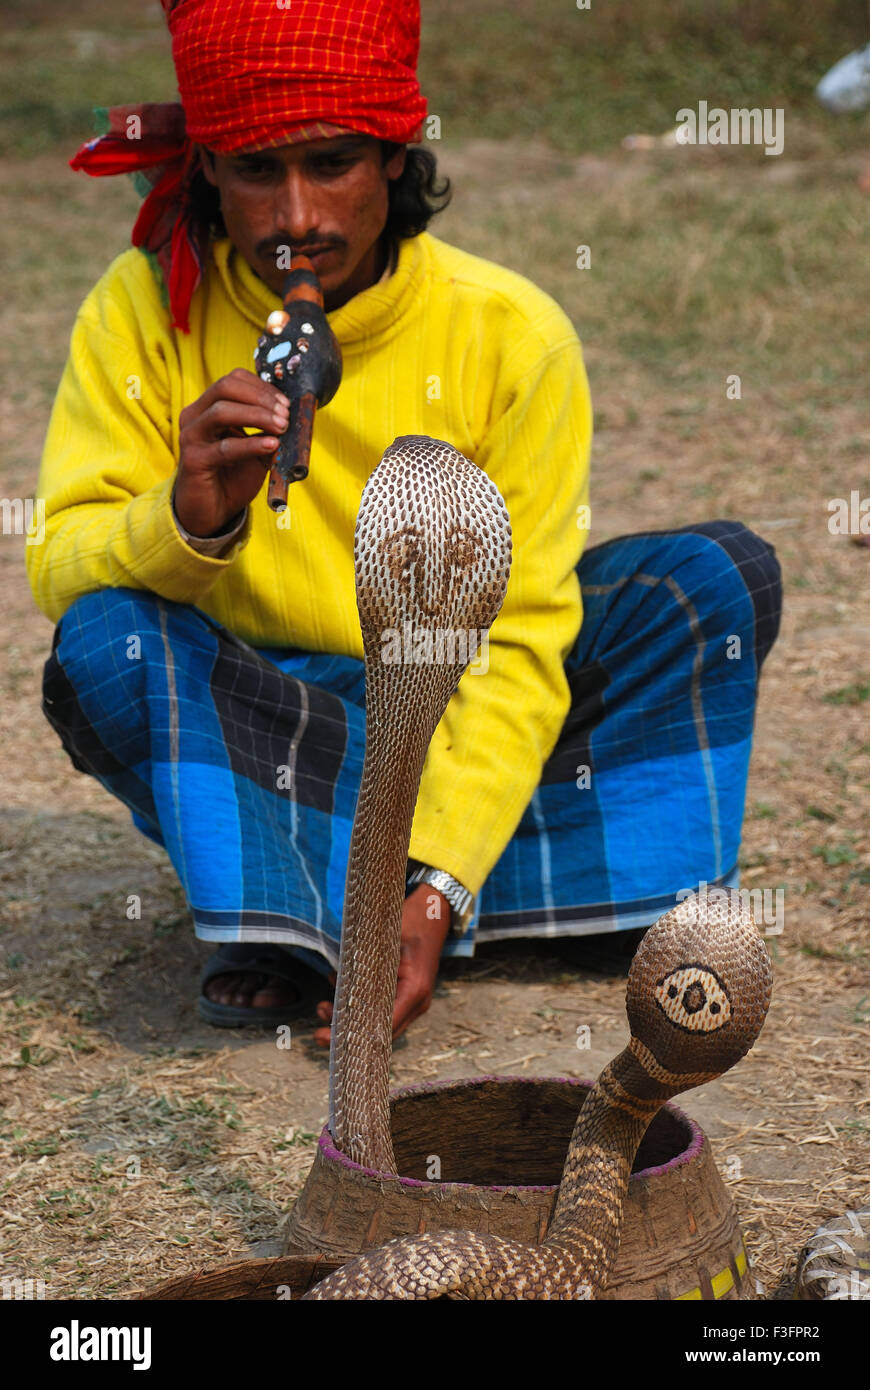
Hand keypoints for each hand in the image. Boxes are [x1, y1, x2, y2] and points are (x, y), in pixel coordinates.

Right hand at [174, 368, 287, 535]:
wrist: (213, 510)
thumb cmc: (233, 476)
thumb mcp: (257, 449)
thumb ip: (269, 431)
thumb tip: (292, 416)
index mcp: (208, 407)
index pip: (234, 380)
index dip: (262, 387)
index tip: (286, 404)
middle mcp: (195, 416)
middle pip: (226, 387)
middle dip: (261, 398)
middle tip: (285, 415)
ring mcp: (191, 436)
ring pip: (222, 411)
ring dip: (258, 416)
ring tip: (281, 427)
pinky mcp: (193, 460)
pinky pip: (225, 447)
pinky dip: (251, 444)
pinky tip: (271, 444)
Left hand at [313, 885, 451, 1045]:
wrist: (434, 910)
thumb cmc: (413, 920)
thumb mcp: (388, 939)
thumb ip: (368, 963)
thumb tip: (338, 980)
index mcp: (414, 990)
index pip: (385, 1027)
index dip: (356, 1037)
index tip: (331, 1039)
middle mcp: (416, 1001)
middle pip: (381, 1032)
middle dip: (348, 1034)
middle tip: (319, 1034)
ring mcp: (412, 999)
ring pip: (378, 1021)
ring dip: (349, 1017)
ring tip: (322, 1007)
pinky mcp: (405, 993)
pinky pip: (380, 1006)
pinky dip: (358, 1003)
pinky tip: (336, 984)